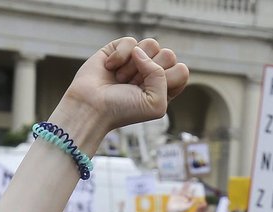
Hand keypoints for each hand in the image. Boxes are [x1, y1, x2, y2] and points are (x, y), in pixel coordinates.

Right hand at [63, 37, 188, 134]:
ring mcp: (136, 60)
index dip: (167, 80)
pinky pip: (131, 41)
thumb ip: (161, 76)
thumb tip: (140, 51)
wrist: (91, 107)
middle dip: (150, 72)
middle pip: (169, 54)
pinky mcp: (119, 50)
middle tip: (133, 86)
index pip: (181, 70)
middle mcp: (152, 72)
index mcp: (165, 87)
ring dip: (134, 65)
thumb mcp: (156, 103)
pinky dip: (120, 56)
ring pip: (151, 44)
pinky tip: (109, 68)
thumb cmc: (123, 110)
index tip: (148, 93)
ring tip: (121, 79)